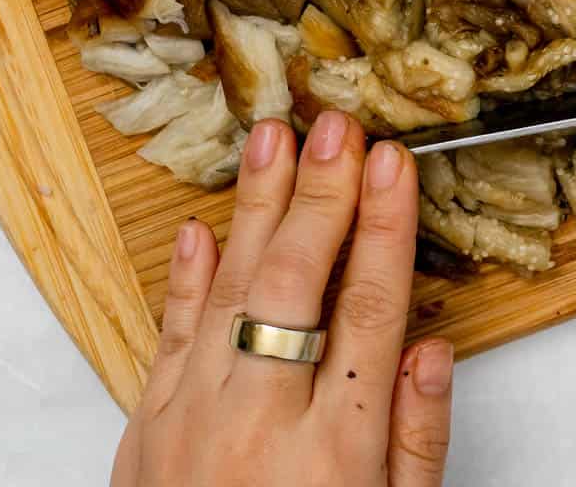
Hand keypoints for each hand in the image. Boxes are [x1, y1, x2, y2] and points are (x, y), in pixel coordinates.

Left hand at [111, 112, 451, 486]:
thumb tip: (430, 347)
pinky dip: (184, 279)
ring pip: (226, 289)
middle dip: (321, 195)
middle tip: (336, 126)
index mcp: (337, 448)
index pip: (369, 308)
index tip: (393, 164)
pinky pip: (166, 337)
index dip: (384, 226)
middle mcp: (260, 423)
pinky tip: (199, 229)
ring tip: (271, 138)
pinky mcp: (145, 433)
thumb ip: (416, 440)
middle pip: (296, 281)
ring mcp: (192, 422)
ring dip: (252, 207)